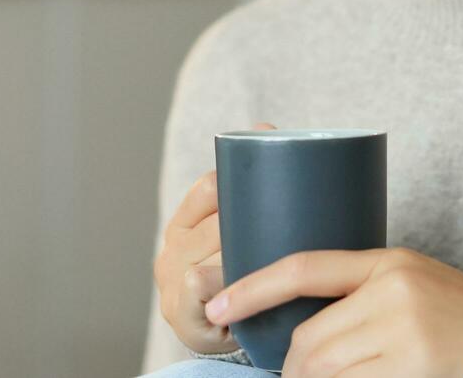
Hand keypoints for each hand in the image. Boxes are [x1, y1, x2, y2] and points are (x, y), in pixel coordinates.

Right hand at [153, 121, 277, 353]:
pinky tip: (243, 286)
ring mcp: (170, 280)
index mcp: (185, 221)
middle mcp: (171, 247)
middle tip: (292, 230)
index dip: (237, 183)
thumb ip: (251, 185)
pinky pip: (198, 284)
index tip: (275, 183)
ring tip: (277, 258)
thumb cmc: (246, 275)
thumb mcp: (245, 229)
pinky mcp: (179, 313)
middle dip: (252, 225)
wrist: (236, 336)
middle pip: (214, 222)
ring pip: (212, 253)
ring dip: (245, 256)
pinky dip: (220, 283)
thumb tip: (262, 126)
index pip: (208, 187)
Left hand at [203, 246, 462, 377]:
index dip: (252, 287)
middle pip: (310, 339)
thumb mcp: (412, 285)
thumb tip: (302, 325)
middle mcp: (394, 293)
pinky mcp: (413, 370)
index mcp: (389, 262)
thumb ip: (363, 292)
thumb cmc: (460, 317)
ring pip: (324, 370)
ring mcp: (405, 335)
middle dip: (293, 369)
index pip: (303, 268)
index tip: (217, 306)